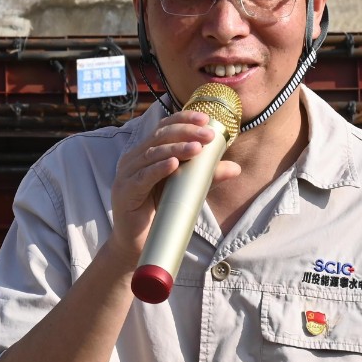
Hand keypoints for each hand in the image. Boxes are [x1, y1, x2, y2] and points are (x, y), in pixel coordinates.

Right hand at [106, 110, 242, 260]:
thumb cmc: (159, 211)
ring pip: (152, 153)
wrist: (137, 243)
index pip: (164, 127)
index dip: (183, 119)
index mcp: (146, 153)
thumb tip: (236, 168)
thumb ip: (206, 176)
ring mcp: (127, 175)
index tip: (205, 118)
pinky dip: (159, 168)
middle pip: (159, 136)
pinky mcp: (125, 192)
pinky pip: (143, 176)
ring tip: (197, 148)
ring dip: (176, 149)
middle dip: (185, 132)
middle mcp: (133, 159)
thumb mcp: (185, 189)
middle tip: (208, 135)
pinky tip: (173, 164)